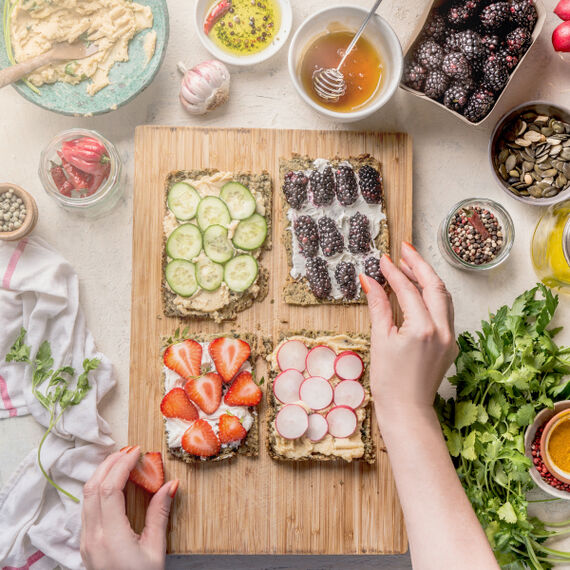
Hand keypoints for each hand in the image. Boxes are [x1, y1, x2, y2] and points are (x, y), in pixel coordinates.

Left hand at [80, 446, 178, 569]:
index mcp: (110, 536)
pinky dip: (97, 489)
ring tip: (120, 462)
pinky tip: (112, 485)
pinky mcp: (85, 544)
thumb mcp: (155, 550)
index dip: (122, 465)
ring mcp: (85, 541)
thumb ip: (160, 514)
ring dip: (101, 474)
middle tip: (128, 451)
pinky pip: (86, 508)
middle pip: (93, 488)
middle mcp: (92, 536)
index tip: (136, 452)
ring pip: (86, 497)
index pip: (110, 489)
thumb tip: (170, 485)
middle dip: (109, 463)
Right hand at [360, 242, 457, 419]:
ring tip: (410, 266)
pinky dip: (432, 295)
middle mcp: (443, 329)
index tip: (382, 260)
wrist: (407, 410)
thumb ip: (378, 306)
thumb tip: (369, 281)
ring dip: (428, 278)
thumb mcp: (380, 340)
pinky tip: (419, 291)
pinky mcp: (451, 344)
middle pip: (435, 285)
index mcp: (423, 328)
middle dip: (419, 265)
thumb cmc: (390, 381)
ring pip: (444, 296)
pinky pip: (444, 310)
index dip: (394, 273)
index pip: (409, 290)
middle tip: (404, 250)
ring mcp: (450, 337)